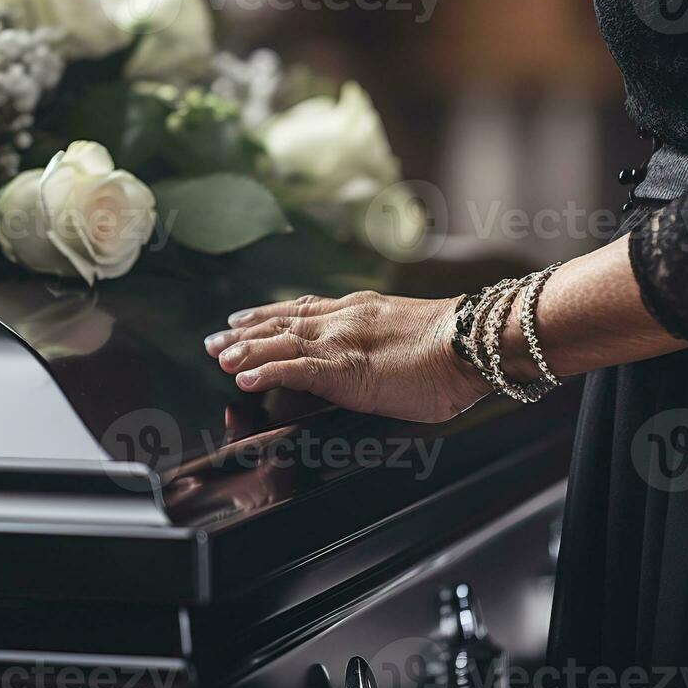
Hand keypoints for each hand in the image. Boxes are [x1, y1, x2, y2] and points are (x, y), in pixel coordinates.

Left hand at [205, 291, 490, 422]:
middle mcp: (343, 320)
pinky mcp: (346, 369)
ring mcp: (342, 342)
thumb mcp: (408, 338)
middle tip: (214, 340)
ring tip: (218, 357)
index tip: (242, 317)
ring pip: (280, 341)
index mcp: (359, 311)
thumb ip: (384, 346)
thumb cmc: (456, 350)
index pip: (303, 308)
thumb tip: (378, 363)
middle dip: (244, 332)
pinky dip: (265, 371)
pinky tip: (243, 378)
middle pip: (282, 322)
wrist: (473, 343)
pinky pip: (295, 369)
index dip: (269, 314)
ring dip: (245, 350)